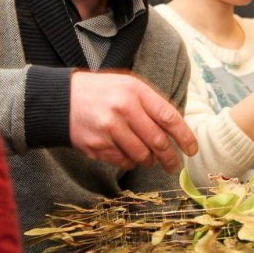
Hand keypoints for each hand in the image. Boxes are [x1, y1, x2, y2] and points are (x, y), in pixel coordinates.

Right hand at [69, 71, 197, 171]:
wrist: (61, 99)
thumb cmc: (101, 93)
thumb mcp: (127, 86)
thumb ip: (151, 105)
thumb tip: (176, 131)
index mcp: (135, 90)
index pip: (168, 117)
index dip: (184, 136)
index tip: (192, 150)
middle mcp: (123, 108)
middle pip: (157, 141)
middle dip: (170, 157)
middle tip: (174, 165)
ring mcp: (108, 128)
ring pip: (141, 155)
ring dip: (149, 161)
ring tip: (149, 159)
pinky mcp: (96, 145)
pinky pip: (122, 161)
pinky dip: (129, 162)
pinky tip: (126, 154)